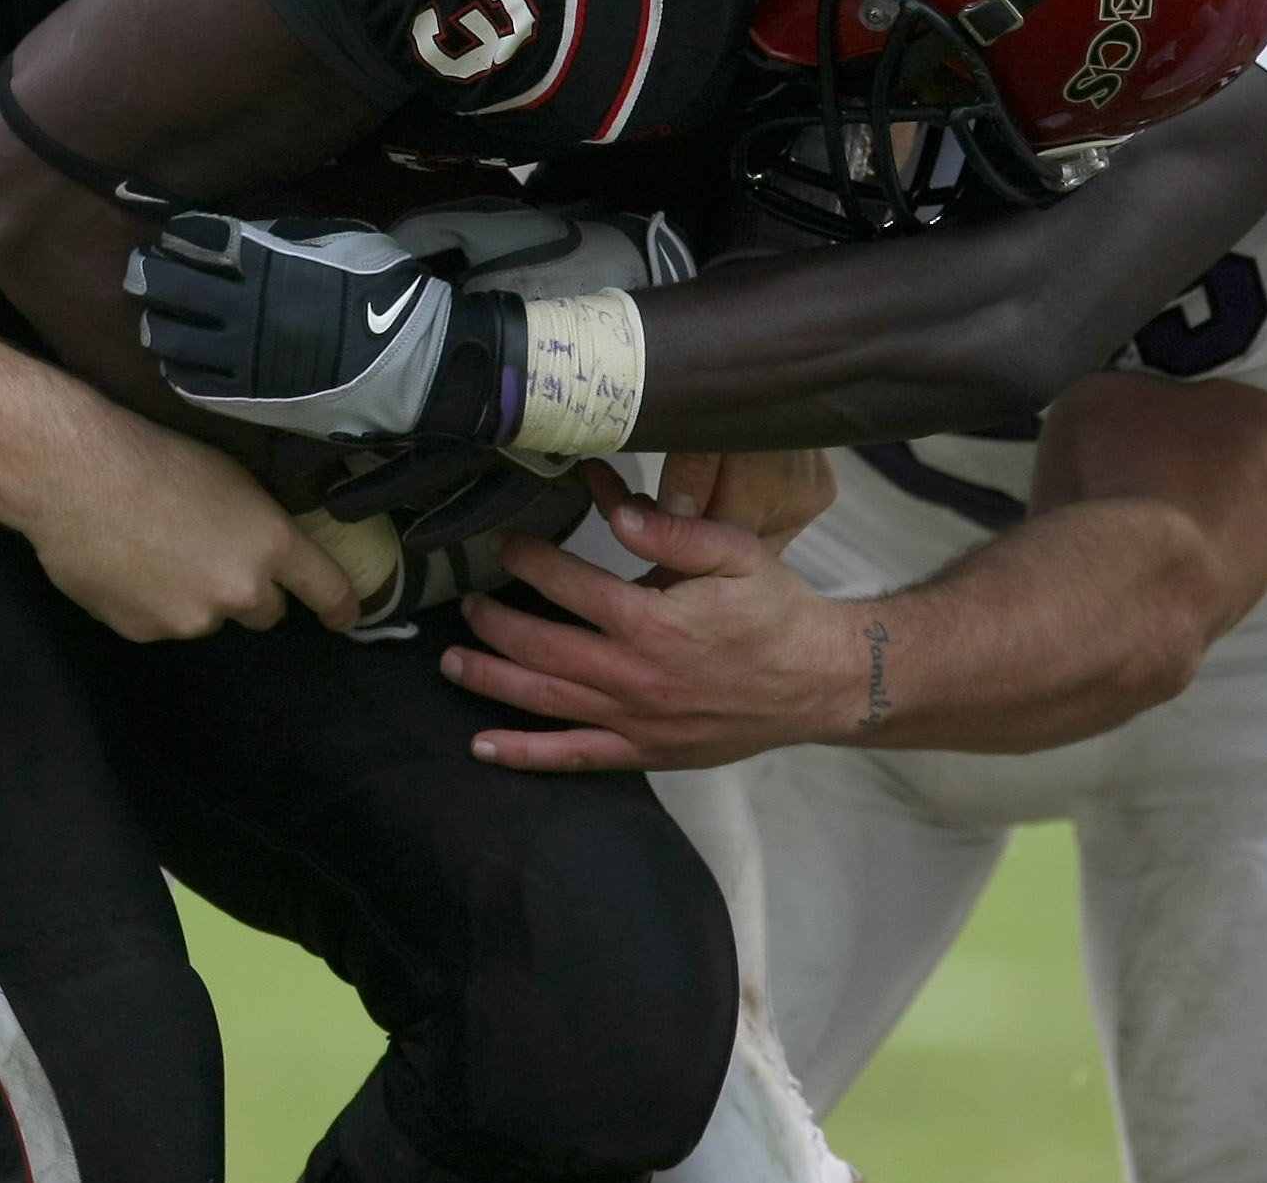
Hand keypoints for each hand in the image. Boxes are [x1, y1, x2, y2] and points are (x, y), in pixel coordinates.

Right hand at [18, 400, 361, 639]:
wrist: (77, 476)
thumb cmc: (155, 457)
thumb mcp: (231, 477)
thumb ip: (259, 525)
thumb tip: (265, 549)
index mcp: (270, 544)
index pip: (325, 588)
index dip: (342, 606)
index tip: (347, 617)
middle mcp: (240, 590)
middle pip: (265, 612)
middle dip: (249, 591)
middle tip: (213, 553)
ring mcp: (192, 619)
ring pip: (208, 617)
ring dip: (195, 595)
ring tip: (156, 549)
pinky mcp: (147, 633)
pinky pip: (161, 623)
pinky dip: (152, 603)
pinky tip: (127, 565)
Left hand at [128, 212, 502, 444]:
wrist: (418, 364)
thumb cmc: (386, 292)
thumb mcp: (341, 239)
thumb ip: (283, 233)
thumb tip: (235, 234)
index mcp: (269, 262)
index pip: (199, 241)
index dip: (177, 236)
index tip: (170, 235)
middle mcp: (246, 309)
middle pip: (171, 287)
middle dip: (148, 274)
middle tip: (141, 272)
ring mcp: (243, 358)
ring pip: (171, 338)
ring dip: (156, 322)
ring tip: (156, 317)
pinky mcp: (250, 400)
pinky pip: (194, 384)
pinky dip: (177, 368)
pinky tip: (176, 360)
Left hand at [441, 462, 868, 771]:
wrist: (816, 681)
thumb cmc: (775, 611)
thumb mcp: (736, 552)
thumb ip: (673, 531)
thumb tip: (614, 507)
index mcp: (654, 623)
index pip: (571, 586)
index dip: (529, 560)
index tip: (503, 542)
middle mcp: (635, 676)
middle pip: (542, 649)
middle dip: (495, 623)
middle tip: (468, 601)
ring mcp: (635, 721)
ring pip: (546, 702)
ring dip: (491, 682)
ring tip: (450, 663)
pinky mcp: (644, 751)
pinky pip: (573, 758)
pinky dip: (525, 754)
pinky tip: (484, 747)